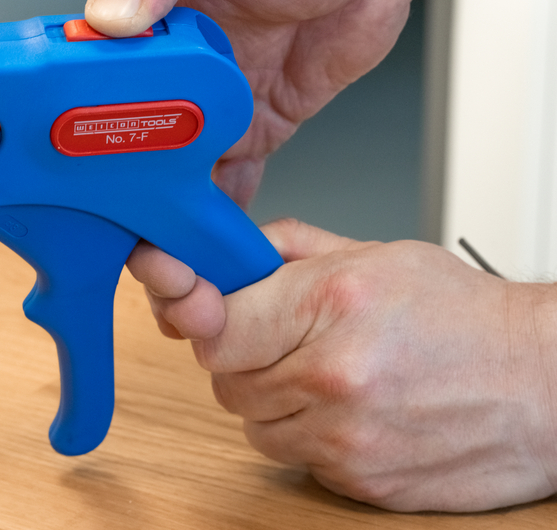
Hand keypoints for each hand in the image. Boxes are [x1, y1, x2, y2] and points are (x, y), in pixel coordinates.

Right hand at [86, 0, 516, 204]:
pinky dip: (218, 217)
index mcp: (140, 27)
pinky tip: (210, 245)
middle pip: (126, 147)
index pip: (87, 90)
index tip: (73, 182)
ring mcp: (210, 107)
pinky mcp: (253, 127)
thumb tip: (112, 17)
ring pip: (174, 176)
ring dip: (166, 215)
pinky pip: (229, 182)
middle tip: (124, 237)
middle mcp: (167, 73)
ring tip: (165, 258)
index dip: (75, 136)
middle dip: (120, 195)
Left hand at [126, 219, 556, 511]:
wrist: (544, 383)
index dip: (208, 321)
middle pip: (226, 380)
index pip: (214, 326)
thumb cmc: (465, 315)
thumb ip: (288, 249)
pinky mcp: (361, 482)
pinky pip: (296, 459)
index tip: (215, 317)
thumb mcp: (375, 254)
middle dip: (246, 360)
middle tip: (289, 344)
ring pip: (254, 426)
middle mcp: (333, 374)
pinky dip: (310, 438)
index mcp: (331, 302)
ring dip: (275, 403)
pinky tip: (354, 412)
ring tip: (329, 377)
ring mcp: (346, 437)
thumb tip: (228, 255)